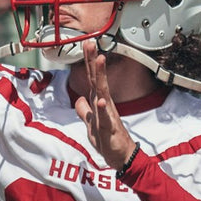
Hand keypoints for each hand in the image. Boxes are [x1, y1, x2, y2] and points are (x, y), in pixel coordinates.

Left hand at [72, 39, 135, 169]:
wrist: (121, 157)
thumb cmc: (107, 140)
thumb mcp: (90, 124)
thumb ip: (84, 111)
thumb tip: (78, 98)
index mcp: (98, 102)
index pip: (91, 79)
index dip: (87, 63)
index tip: (85, 45)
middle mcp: (104, 104)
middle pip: (97, 79)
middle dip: (93, 61)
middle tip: (90, 42)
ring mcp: (108, 115)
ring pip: (103, 92)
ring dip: (100, 76)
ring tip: (99, 60)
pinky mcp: (110, 128)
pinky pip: (106, 117)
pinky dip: (103, 108)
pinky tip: (101, 100)